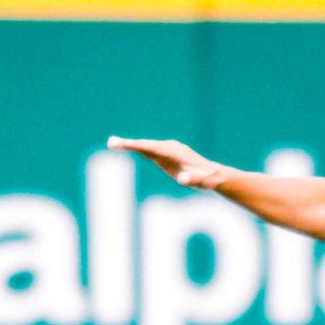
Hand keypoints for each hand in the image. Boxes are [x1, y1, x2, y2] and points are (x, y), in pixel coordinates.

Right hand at [107, 136, 234, 192]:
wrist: (213, 174)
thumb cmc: (206, 179)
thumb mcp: (201, 181)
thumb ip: (192, 179)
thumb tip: (183, 179)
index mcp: (174, 152)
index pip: (151, 148)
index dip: (136, 146)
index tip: (122, 145)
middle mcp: (169, 147)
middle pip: (145, 145)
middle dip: (128, 144)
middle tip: (110, 143)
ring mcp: (167, 149)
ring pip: (146, 146)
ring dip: (129, 145)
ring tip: (112, 144)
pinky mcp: (166, 154)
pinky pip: (149, 150)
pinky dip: (137, 148)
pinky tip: (125, 147)